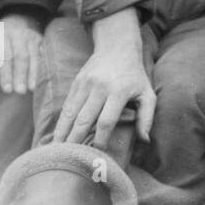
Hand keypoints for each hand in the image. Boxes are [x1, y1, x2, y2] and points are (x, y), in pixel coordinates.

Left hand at [0, 13, 42, 94]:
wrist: (18, 17)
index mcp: (1, 36)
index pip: (4, 57)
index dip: (6, 74)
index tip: (7, 89)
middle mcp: (18, 36)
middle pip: (20, 57)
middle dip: (20, 75)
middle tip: (20, 91)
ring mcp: (31, 37)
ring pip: (33, 56)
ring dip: (33, 73)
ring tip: (31, 89)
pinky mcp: (40, 40)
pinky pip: (42, 55)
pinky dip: (41, 67)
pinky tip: (39, 80)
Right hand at [52, 9, 154, 150]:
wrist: (117, 46)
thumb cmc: (134, 75)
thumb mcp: (147, 93)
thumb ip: (147, 117)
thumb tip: (145, 140)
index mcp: (118, 92)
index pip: (106, 121)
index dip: (101, 139)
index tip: (98, 152)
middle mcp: (100, 88)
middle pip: (84, 119)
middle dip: (76, 140)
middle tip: (70, 158)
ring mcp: (85, 84)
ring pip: (71, 113)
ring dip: (63, 132)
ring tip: (57, 150)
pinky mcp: (76, 82)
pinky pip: (66, 105)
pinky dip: (61, 121)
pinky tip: (57, 134)